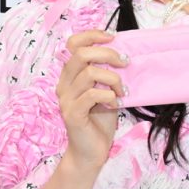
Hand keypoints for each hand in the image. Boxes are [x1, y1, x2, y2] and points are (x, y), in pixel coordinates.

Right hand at [56, 30, 127, 171]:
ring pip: (89, 74)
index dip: (92, 35)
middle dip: (108, 54)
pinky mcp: (72, 114)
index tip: (113, 38)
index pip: (73, 44)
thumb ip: (106, 74)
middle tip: (125, 63)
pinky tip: (116, 103)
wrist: (91, 152)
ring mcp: (66, 100)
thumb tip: (123, 54)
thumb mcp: (105, 91)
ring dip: (112, 79)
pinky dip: (109, 96)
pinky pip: (92, 95)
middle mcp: (64, 84)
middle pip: (81, 55)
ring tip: (121, 91)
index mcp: (70, 76)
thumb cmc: (99, 121)